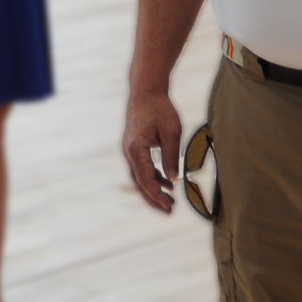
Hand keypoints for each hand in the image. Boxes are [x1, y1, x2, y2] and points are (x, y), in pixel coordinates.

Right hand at [123, 88, 182, 213]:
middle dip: (153, 199)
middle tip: (170, 211)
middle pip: (139, 183)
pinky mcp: (134, 147)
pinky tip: (167, 183)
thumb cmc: (159, 109)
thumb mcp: (171, 132)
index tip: (170, 207)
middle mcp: (128, 152)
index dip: (157, 196)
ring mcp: (129, 150)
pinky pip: (141, 167)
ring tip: (171, 201)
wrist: (145, 90)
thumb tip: (173, 178)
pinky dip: (153, 177)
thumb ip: (171, 156)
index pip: (145, 180)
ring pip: (139, 177)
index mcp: (135, 149)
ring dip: (153, 190)